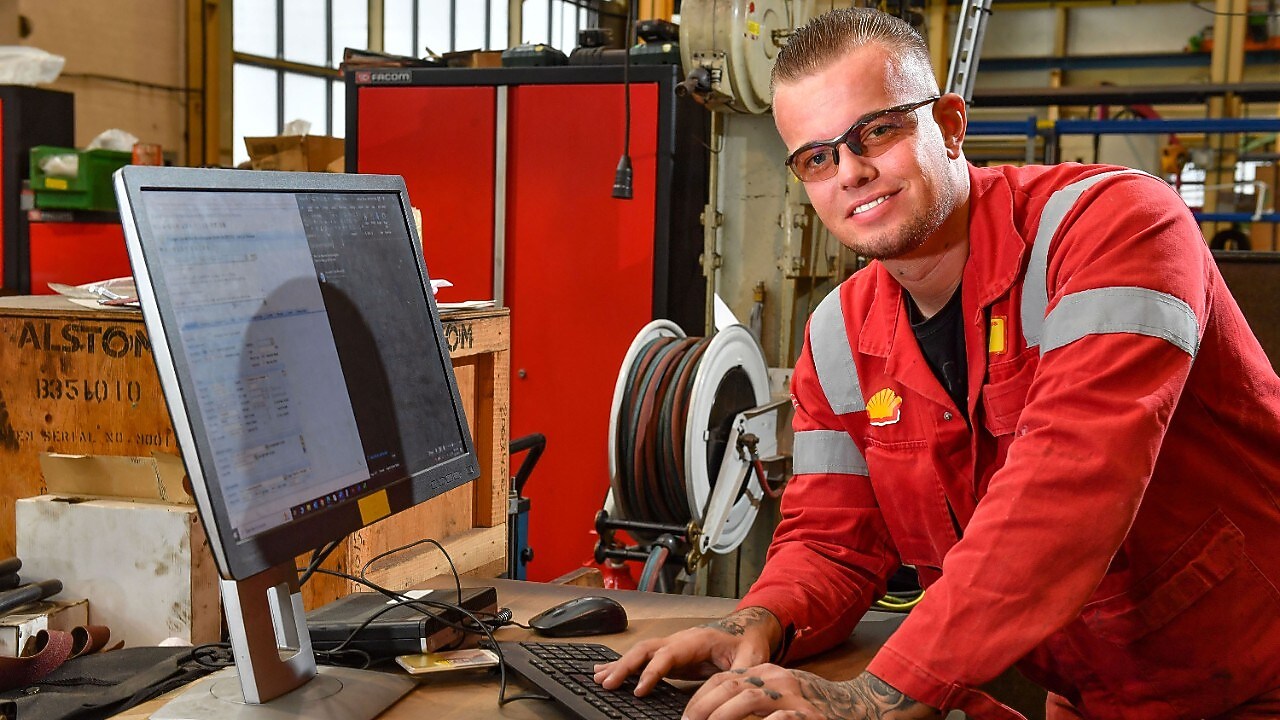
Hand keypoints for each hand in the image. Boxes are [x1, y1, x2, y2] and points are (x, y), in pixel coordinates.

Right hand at [592, 607, 781, 695]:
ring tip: (598, 678)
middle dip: (624, 666)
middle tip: (606, 684)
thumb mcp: (752, 657)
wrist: (749, 628)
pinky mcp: (671, 656)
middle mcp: (679, 640)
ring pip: (640, 652)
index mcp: (696, 640)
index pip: (667, 654)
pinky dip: (623, 665)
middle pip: (646, 649)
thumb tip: (730, 690)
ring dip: (619, 665)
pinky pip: (643, 658)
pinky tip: (607, 672)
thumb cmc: (749, 640)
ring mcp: (673, 646)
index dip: (652, 672)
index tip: (639, 690)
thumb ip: (741, 672)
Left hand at [682, 667, 941, 719]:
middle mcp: (777, 679)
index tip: (686, 718)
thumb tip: (716, 712)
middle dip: (702, 711)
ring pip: (747, 698)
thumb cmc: (818, 706)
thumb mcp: (782, 694)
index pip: (721, 680)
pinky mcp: (810, 715)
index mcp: (766, 673)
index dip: (698, 700)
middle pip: (727, 688)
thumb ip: (753, 700)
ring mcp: (794, 697)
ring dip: (721, 717)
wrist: (864, 706)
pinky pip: (779, 719)